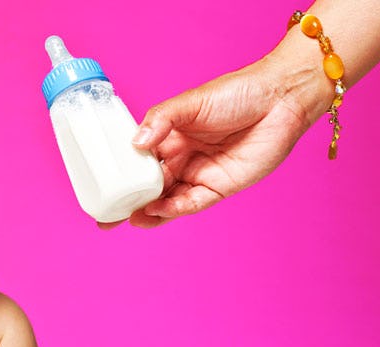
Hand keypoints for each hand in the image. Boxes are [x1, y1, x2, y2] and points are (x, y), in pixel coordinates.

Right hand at [122, 57, 319, 228]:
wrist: (280, 100)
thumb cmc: (237, 93)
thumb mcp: (191, 102)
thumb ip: (161, 120)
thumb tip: (136, 142)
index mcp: (170, 137)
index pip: (139, 161)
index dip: (120, 175)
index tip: (100, 187)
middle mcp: (183, 158)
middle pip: (150, 186)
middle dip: (129, 202)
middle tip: (107, 216)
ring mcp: (200, 174)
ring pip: (168, 200)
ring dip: (149, 212)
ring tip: (128, 220)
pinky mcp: (220, 188)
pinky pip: (192, 203)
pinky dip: (174, 209)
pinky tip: (158, 211)